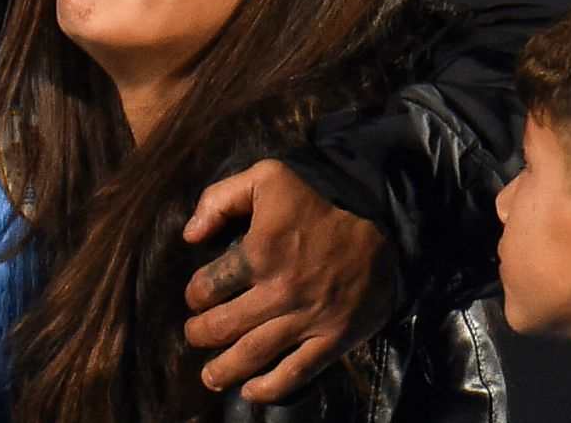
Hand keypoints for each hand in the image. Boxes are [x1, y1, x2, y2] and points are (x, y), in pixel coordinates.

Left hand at [181, 159, 396, 402]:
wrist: (381, 226)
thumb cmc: (317, 203)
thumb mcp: (266, 178)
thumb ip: (219, 199)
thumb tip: (189, 235)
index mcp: (260, 252)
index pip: (209, 285)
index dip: (196, 293)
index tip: (197, 297)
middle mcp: (280, 291)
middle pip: (224, 325)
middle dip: (201, 334)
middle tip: (195, 335)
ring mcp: (306, 319)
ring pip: (253, 354)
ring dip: (224, 369)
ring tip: (209, 376)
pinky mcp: (332, 339)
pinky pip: (296, 373)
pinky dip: (269, 388)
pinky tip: (251, 392)